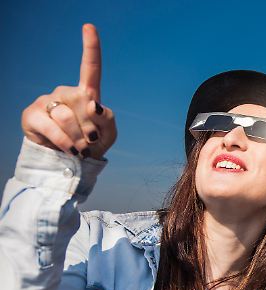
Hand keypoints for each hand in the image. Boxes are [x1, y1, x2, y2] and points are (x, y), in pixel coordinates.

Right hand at [21, 24, 115, 159]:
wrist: (70, 163)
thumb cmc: (91, 144)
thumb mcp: (108, 133)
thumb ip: (108, 119)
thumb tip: (93, 104)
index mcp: (87, 94)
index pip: (90, 68)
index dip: (91, 47)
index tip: (89, 26)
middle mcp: (66, 93)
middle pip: (84, 105)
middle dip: (91, 129)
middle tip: (90, 142)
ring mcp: (48, 102)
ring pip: (68, 117)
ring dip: (79, 138)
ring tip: (80, 148)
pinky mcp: (33, 114)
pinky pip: (53, 127)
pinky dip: (65, 142)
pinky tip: (69, 149)